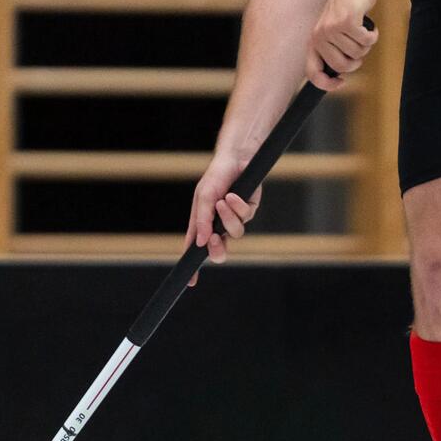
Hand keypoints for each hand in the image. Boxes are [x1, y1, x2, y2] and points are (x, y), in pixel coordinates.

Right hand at [184, 151, 262, 285]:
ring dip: (228, 218)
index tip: (192, 282)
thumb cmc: (215, 177)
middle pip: (219, 251)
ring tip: (223, 201)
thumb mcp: (203, 197)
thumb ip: (202, 220)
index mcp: (202, 225)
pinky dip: (238, 206)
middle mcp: (218, 226)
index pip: (196, 250)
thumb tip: (202, 243)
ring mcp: (234, 220)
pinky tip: (233, 195)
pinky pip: (245, 218)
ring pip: (234, 234)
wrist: (235, 159)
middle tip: (216, 240)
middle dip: (218, 250)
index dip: (194, 268)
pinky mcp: (249, 211)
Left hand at [306, 0, 377, 90]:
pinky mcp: (347, 22)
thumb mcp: (333, 33)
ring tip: (363, 32)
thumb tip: (339, 77)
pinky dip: (373, 36)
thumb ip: (332, 52)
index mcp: (314, 42)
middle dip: (357, 61)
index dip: (327, 84)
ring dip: (366, 46)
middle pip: (342, 67)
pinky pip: (366, 41)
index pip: (313, 73)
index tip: (341, 82)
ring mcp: (332, 28)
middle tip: (360, 47)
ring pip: (357, 54)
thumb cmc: (346, 12)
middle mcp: (319, 36)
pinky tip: (369, 27)